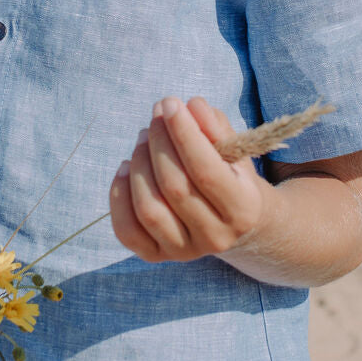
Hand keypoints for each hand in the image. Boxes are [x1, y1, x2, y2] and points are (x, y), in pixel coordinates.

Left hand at [109, 95, 274, 263]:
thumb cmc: (230, 174)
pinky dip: (118, 196)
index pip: (206, 171)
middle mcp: (216, 237)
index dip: (184, 134)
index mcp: (243, 209)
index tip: (170, 103)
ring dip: (139, 164)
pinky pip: (127, 230)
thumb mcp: (234, 149)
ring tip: (144, 137)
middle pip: (174, 187)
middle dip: (159, 143)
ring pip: (149, 208)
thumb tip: (191, 107)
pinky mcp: (158, 257)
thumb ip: (215, 126)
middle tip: (156, 115)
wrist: (231, 221)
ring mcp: (185, 251)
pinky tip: (125, 168)